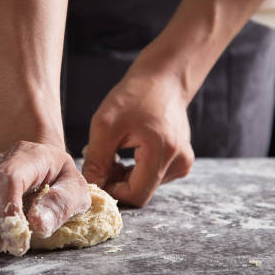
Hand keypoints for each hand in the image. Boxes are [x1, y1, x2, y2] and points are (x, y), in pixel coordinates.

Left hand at [82, 62, 193, 207]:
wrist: (163, 79)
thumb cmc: (134, 96)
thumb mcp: (106, 124)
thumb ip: (96, 160)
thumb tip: (90, 188)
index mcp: (163, 152)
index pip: (136, 194)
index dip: (112, 191)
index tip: (96, 175)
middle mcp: (180, 162)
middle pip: (141, 192)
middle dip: (117, 182)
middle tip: (101, 160)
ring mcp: (183, 162)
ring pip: (146, 186)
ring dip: (125, 176)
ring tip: (114, 151)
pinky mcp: (182, 161)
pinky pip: (153, 177)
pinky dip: (136, 170)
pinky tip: (128, 151)